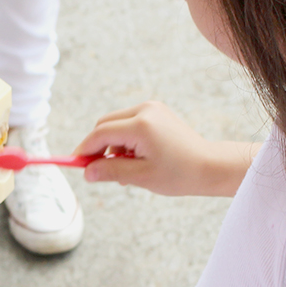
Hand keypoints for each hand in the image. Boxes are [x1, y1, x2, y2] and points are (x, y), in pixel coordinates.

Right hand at [75, 100, 257, 196]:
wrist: (209, 166)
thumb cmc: (179, 174)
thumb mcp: (140, 177)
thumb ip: (110, 171)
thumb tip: (87, 172)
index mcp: (141, 126)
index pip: (101, 134)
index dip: (85, 150)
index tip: (76, 164)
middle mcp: (145, 110)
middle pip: (105, 125)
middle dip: (97, 147)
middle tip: (97, 171)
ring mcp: (151, 109)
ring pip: (115, 124)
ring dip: (111, 145)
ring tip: (123, 170)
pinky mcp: (156, 112)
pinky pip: (128, 123)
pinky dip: (124, 140)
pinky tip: (133, 159)